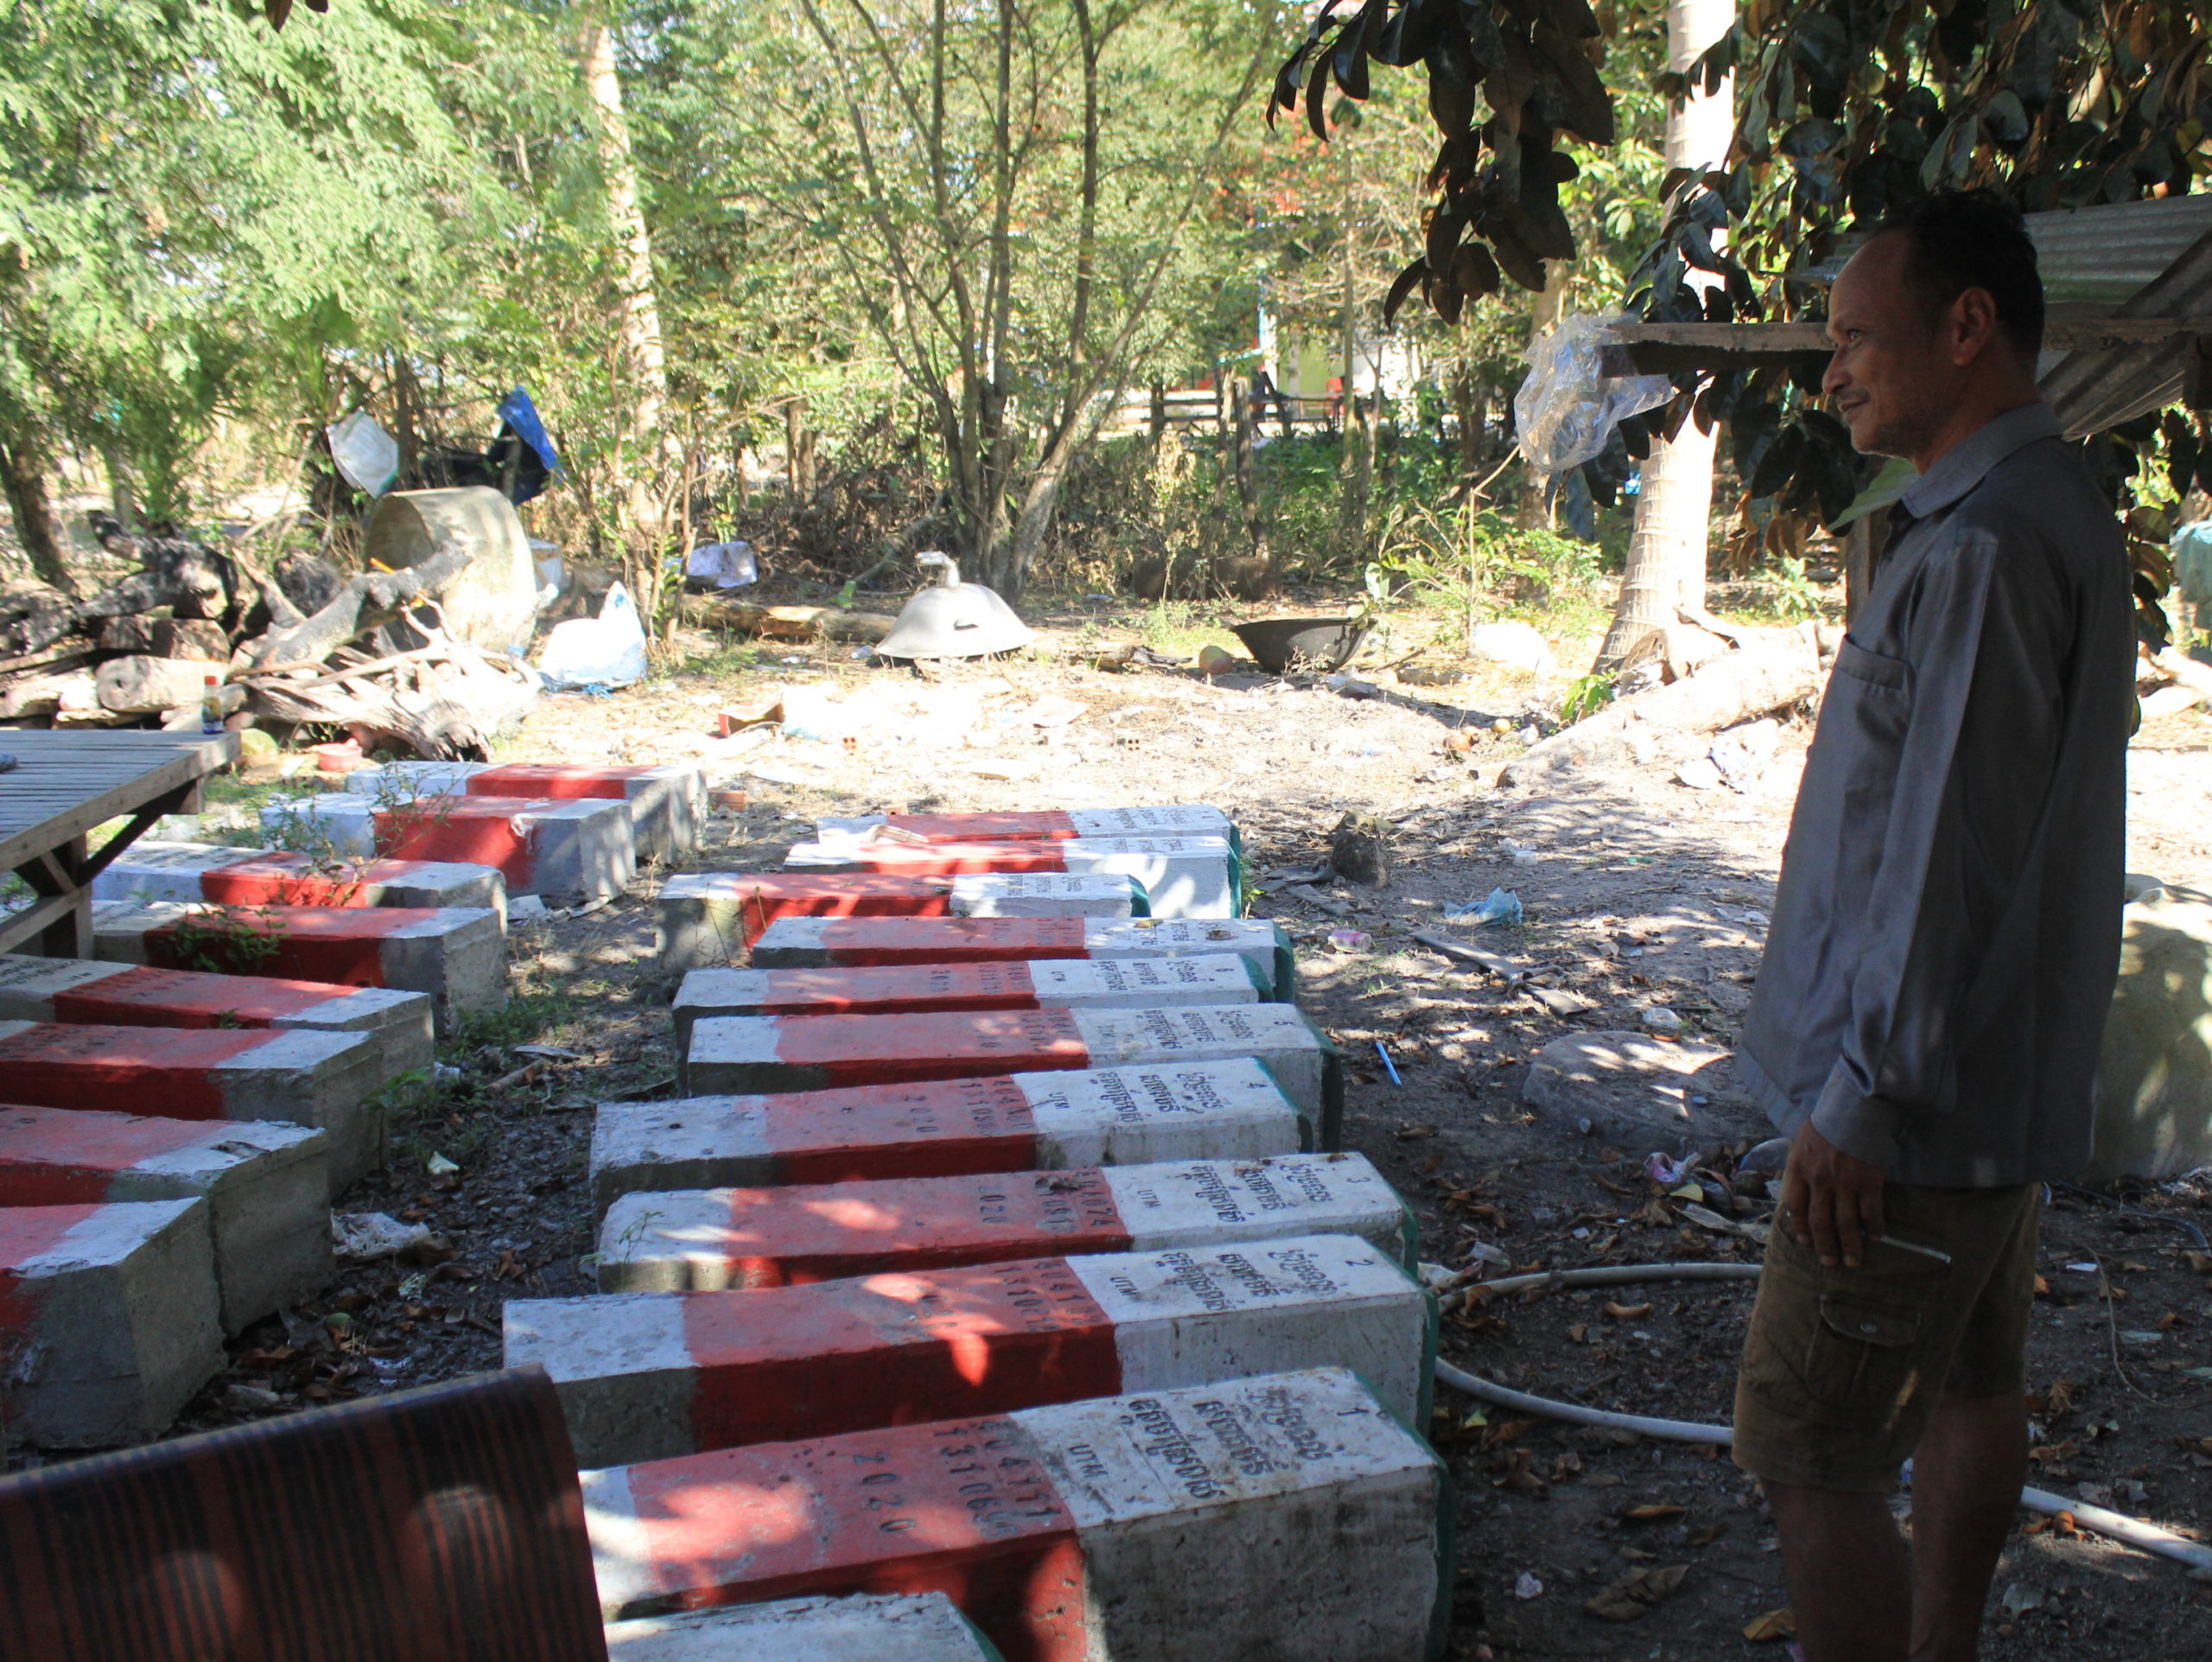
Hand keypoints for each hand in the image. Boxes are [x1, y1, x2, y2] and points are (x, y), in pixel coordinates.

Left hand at [1783, 1123, 1886, 1268]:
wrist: (1856, 1108)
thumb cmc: (1828, 1123)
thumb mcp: (1803, 1142)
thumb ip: (1801, 1166)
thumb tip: (1801, 1189)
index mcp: (1800, 1169)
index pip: (1795, 1207)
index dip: (1801, 1228)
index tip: (1807, 1242)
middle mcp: (1820, 1180)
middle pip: (1820, 1221)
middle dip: (1825, 1246)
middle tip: (1830, 1262)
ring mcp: (1845, 1183)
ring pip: (1845, 1223)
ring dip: (1850, 1245)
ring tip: (1853, 1260)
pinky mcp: (1869, 1181)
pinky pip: (1871, 1212)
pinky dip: (1874, 1227)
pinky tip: (1875, 1236)